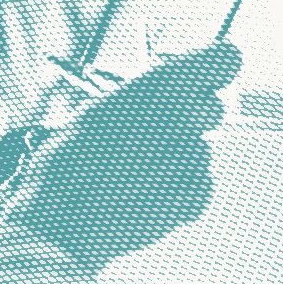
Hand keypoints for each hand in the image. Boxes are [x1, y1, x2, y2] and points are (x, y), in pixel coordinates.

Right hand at [3, 40, 241, 269]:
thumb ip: (147, 96)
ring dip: (177, 164)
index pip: (224, 60)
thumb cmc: (70, 165)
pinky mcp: (196, 195)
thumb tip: (180, 90)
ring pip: (201, 152)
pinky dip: (179, 196)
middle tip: (153, 140)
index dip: (216, 71)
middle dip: (192, 121)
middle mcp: (183, 116)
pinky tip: (144, 199)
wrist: (58, 223)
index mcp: (159, 86)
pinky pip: (201, 187)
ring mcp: (193, 157)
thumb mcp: (99, 111)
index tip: (207, 82)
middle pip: (214, 110)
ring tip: (132, 178)